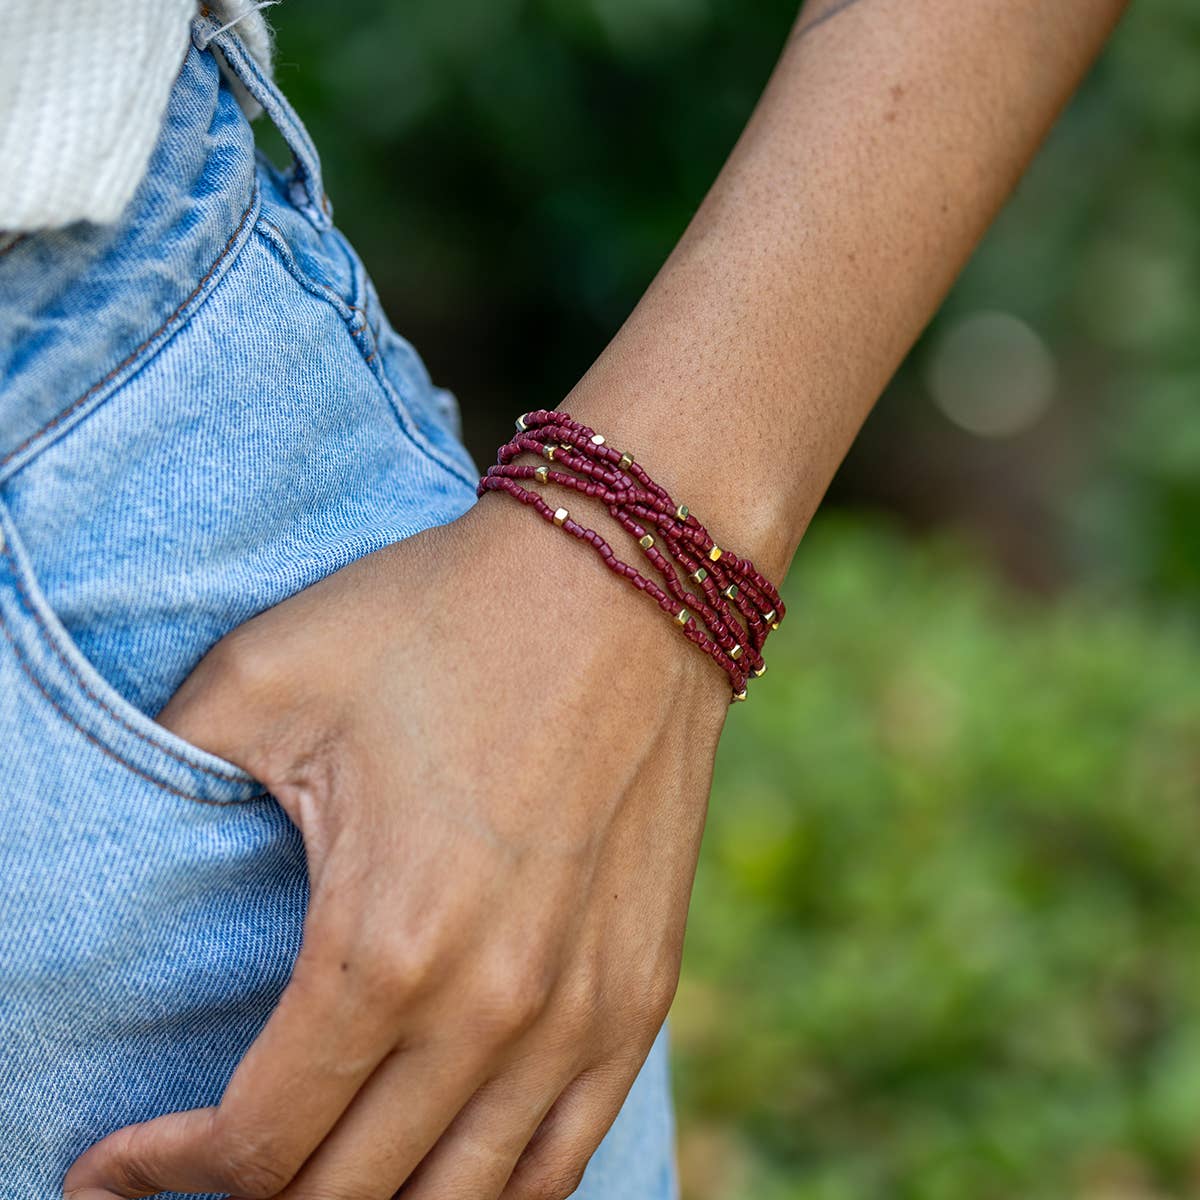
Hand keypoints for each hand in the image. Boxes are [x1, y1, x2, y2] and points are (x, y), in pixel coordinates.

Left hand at [64, 491, 729, 1199]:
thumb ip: (163, 773)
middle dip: (258, 1197)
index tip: (115, 1166)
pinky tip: (438, 1172)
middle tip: (211, 1159)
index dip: (164, 1174)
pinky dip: (488, 1196)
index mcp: (387, 944)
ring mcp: (582, 1013)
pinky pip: (560, 1160)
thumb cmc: (448, 622)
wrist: (627, 589)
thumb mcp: (267, 675)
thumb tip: (105, 853)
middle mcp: (494, 1010)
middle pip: (350, 1193)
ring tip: (316, 1169)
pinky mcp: (642, 994)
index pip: (257, 1145)